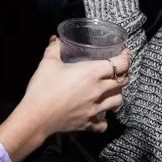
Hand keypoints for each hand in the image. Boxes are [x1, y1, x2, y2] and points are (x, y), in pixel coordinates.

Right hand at [13, 38, 127, 139]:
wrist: (35, 117)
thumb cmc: (42, 88)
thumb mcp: (47, 63)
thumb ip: (54, 48)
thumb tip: (56, 38)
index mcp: (91, 73)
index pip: (120, 64)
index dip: (126, 57)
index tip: (124, 53)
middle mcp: (98, 91)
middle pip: (122, 82)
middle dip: (122, 74)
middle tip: (116, 70)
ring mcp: (96, 109)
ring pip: (118, 101)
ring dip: (117, 94)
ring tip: (110, 91)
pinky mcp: (89, 123)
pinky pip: (104, 123)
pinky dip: (104, 119)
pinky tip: (98, 114)